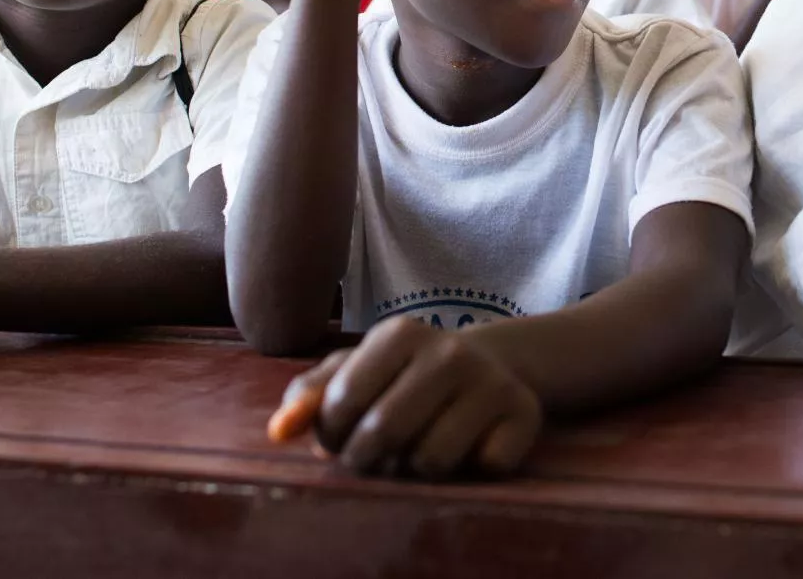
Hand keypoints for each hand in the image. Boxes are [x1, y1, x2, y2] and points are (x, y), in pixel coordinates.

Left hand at [272, 318, 541, 478]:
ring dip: (417, 468)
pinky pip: (483, 467)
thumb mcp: (356, 371)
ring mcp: (490, 380)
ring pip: (432, 459)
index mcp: (398, 334)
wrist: (491, 365)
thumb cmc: (406, 375)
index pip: (342, 404)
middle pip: (385, 433)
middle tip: (373, 456)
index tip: (341, 435)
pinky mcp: (524, 412)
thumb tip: (279, 432)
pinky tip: (470, 445)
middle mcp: (448, 351)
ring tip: (420, 447)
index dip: (333, 435)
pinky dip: (471, 468)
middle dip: (368, 459)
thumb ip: (309, 398)